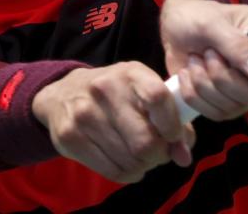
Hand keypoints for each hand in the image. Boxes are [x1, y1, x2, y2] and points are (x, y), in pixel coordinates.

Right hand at [32, 62, 194, 182]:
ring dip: (143, 166)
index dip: (172, 125)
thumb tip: (184, 157)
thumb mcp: (143, 92)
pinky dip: (127, 174)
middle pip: (145, 141)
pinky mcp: (70, 138)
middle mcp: (105, 90)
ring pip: (130, 161)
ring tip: (140, 157)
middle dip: (159, 155)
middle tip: (157, 152)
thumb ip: (172, 120)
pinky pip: (112, 171)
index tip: (174, 136)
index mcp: (130, 73)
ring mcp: (85, 114)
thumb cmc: (115, 94)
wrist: (62, 94)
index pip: (159, 98)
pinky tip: (126, 164)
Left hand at [160, 0, 247, 120]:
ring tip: (197, 58)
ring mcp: (247, 90)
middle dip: (225, 76)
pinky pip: (214, 113)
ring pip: (235, 107)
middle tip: (209, 52)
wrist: (175, 28)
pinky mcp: (226, 105)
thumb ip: (238, 45)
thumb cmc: (200, 16)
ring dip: (206, 82)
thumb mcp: (215, 24)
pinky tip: (189, 72)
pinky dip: (195, 94)